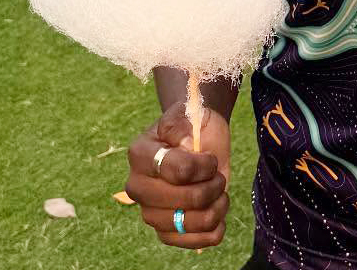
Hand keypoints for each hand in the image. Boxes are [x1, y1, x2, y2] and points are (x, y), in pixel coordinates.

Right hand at [125, 101, 231, 248]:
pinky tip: (216, 210)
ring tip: (218, 191)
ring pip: (190, 223)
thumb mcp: (190, 113)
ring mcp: (149, 212)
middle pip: (186, 200)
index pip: (179, 171)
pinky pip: (192, 243)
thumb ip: (182, 123)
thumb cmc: (193, 125)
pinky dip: (214, 229)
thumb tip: (184, 144)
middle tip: (216, 174)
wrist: (198, 139)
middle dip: (213, 185)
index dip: (204, 166)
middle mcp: (137, 187)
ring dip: (216, 207)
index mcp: (140, 154)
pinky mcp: (165, 232)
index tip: (210, 156)